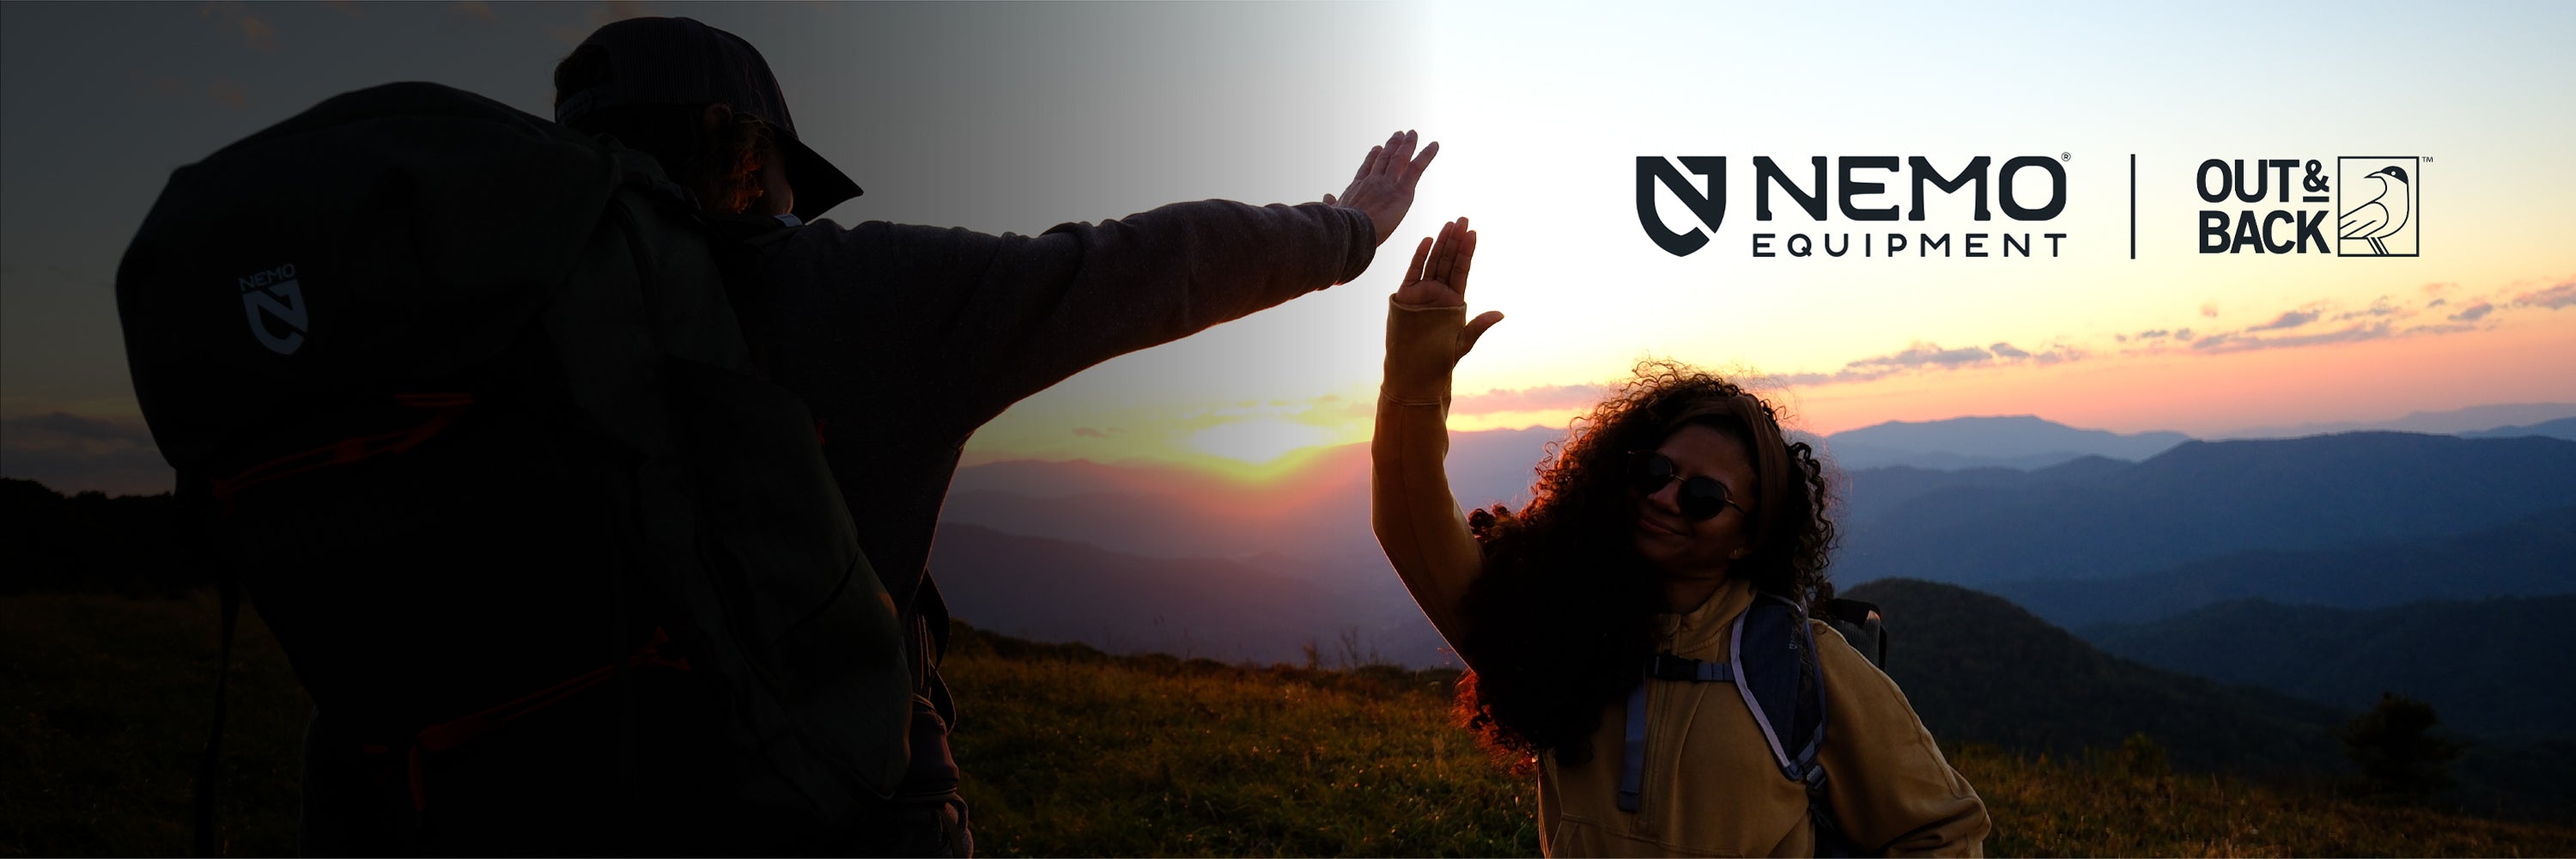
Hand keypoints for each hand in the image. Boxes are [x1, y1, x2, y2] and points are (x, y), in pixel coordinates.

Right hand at [1323, 130, 1437, 247]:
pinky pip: (1417, 167)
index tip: (1377, 148)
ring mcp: (1387, 183)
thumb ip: (1331, 204)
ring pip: (1400, 158)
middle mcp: (1372, 181)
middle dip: (1391, 145)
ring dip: (1408, 144)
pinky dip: (1427, 154)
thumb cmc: (1338, 228)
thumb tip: (1325, 196)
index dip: (1372, 158)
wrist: (1349, 231)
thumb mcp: (1331, 213)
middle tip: (1398, 134)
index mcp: (1356, 189)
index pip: (1366, 169)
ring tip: (1413, 133)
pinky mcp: (1402, 190)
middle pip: (1384, 159)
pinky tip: (1435, 145)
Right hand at [1396, 217, 1502, 356]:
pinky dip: (1420, 255)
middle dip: (1456, 239)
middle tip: (1463, 218)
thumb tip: (1501, 314)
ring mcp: (1422, 291)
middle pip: (1449, 260)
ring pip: (1433, 261)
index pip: (1462, 269)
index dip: (1467, 251)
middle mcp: (1439, 291)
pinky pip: (1414, 271)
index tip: (1473, 233)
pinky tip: (1428, 240)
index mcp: (1455, 299)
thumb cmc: (1440, 358)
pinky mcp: (1406, 295)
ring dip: (1441, 242)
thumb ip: (1479, 326)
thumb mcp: (1463, 342)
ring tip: (1449, 223)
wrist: (1414, 368)